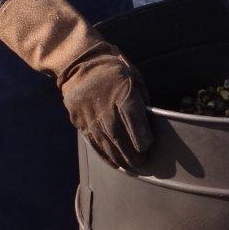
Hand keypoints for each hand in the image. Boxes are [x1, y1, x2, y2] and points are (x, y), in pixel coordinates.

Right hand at [0, 0, 152, 169]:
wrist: (79, 61)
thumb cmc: (113, 67)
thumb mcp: (134, 76)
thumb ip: (141, 98)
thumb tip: (149, 120)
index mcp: (123, 94)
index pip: (134, 122)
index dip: (142, 137)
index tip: (148, 146)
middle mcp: (106, 107)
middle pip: (120, 137)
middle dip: (133, 154)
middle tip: (142, 163)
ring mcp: (90, 115)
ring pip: (106, 143)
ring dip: (120, 158)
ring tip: (130, 168)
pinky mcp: (80, 121)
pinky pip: (93, 142)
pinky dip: (104, 155)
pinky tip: (113, 163)